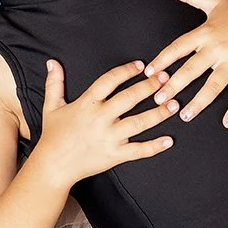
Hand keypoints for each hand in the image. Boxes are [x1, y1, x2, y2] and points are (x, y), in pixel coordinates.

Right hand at [30, 58, 176, 187]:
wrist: (53, 166)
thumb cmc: (53, 135)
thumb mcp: (52, 106)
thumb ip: (54, 83)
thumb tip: (52, 61)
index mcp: (87, 103)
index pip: (110, 80)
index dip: (126, 71)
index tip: (141, 65)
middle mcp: (101, 118)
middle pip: (130, 98)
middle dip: (150, 87)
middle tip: (166, 78)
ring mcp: (110, 138)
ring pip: (139, 123)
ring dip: (159, 113)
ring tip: (175, 104)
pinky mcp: (115, 155)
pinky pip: (139, 150)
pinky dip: (155, 146)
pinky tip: (169, 140)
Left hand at [143, 0, 227, 127]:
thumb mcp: (214, 2)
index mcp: (205, 32)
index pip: (178, 48)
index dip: (162, 60)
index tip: (149, 73)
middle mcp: (217, 49)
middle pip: (191, 70)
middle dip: (174, 86)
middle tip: (159, 100)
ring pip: (213, 86)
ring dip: (199, 102)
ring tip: (185, 115)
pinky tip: (227, 123)